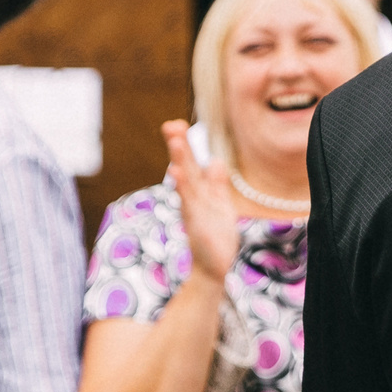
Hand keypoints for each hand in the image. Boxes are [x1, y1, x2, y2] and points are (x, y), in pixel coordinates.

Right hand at [163, 120, 241, 290]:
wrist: (213, 267)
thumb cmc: (215, 237)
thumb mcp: (220, 205)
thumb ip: (216, 184)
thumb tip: (214, 161)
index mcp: (199, 192)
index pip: (190, 163)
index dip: (184, 144)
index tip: (177, 123)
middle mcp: (192, 198)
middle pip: (185, 167)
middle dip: (179, 146)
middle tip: (171, 124)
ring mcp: (193, 210)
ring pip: (186, 182)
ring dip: (180, 161)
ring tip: (175, 142)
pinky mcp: (196, 224)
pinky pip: (189, 203)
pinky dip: (183, 189)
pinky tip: (177, 175)